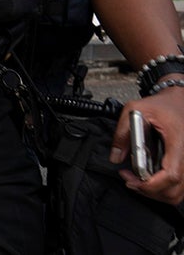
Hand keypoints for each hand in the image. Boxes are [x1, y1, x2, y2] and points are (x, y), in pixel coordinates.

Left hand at [111, 87, 183, 204]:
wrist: (178, 100)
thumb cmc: (163, 104)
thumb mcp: (135, 109)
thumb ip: (122, 133)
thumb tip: (116, 157)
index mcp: (178, 143)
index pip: (172, 175)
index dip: (152, 185)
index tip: (133, 181)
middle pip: (176, 190)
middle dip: (150, 191)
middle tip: (131, 181)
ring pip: (179, 192)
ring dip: (157, 192)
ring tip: (138, 180)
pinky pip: (180, 186)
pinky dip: (164, 188)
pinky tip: (151, 178)